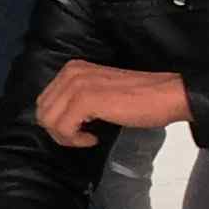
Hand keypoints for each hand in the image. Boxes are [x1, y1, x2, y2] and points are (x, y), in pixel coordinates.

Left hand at [35, 60, 190, 147]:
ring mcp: (77, 85)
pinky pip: (63, 128)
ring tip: (88, 138)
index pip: (44, 101)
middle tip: (82, 137)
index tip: (79, 129)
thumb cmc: (139, 98)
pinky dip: (75, 140)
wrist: (166, 95)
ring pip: (49, 121)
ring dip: (66, 137)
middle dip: (59, 131)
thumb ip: (77, 99)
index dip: (57, 122)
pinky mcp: (86, 100)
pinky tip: (93, 138)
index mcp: (72, 69)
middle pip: (43, 112)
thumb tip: (58, 119)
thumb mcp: (99, 92)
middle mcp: (71, 72)